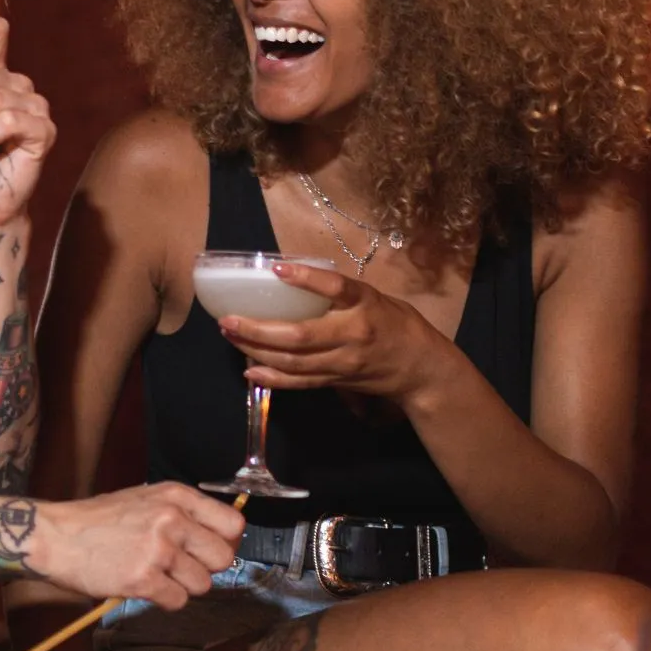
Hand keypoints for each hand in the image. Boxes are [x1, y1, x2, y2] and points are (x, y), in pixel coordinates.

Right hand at [27, 483, 244, 609]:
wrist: (55, 537)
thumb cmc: (98, 520)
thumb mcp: (145, 499)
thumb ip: (182, 513)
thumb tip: (220, 537)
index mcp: (175, 496)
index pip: (232, 524)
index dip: (225, 542)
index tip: (209, 549)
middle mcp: (171, 520)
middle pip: (223, 558)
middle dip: (206, 568)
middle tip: (181, 567)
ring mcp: (158, 550)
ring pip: (203, 584)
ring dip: (183, 586)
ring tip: (156, 575)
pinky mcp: (143, 579)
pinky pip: (178, 601)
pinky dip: (164, 600)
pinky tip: (144, 587)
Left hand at [219, 262, 451, 401]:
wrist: (421, 367)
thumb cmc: (396, 323)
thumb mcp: (374, 297)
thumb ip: (338, 293)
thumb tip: (289, 278)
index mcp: (365, 305)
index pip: (336, 288)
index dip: (305, 279)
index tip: (276, 269)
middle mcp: (353, 334)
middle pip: (301, 335)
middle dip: (259, 329)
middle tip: (228, 319)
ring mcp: (343, 362)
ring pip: (294, 361)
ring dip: (257, 350)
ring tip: (231, 337)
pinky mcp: (337, 381)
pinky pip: (300, 382)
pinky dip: (272, 377)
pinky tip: (250, 369)